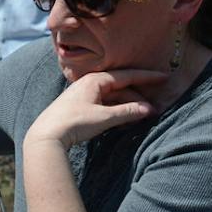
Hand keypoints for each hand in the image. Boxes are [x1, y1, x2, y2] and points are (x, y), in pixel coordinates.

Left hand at [27, 69, 163, 149]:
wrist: (46, 136)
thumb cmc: (74, 122)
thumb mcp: (105, 117)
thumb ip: (128, 112)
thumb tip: (148, 109)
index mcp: (95, 80)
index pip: (127, 75)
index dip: (147, 77)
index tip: (164, 77)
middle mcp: (89, 84)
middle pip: (121, 88)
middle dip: (138, 98)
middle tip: (154, 107)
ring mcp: (83, 95)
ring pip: (112, 98)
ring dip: (128, 107)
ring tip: (142, 117)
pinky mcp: (79, 107)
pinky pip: (104, 105)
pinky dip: (116, 111)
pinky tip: (125, 121)